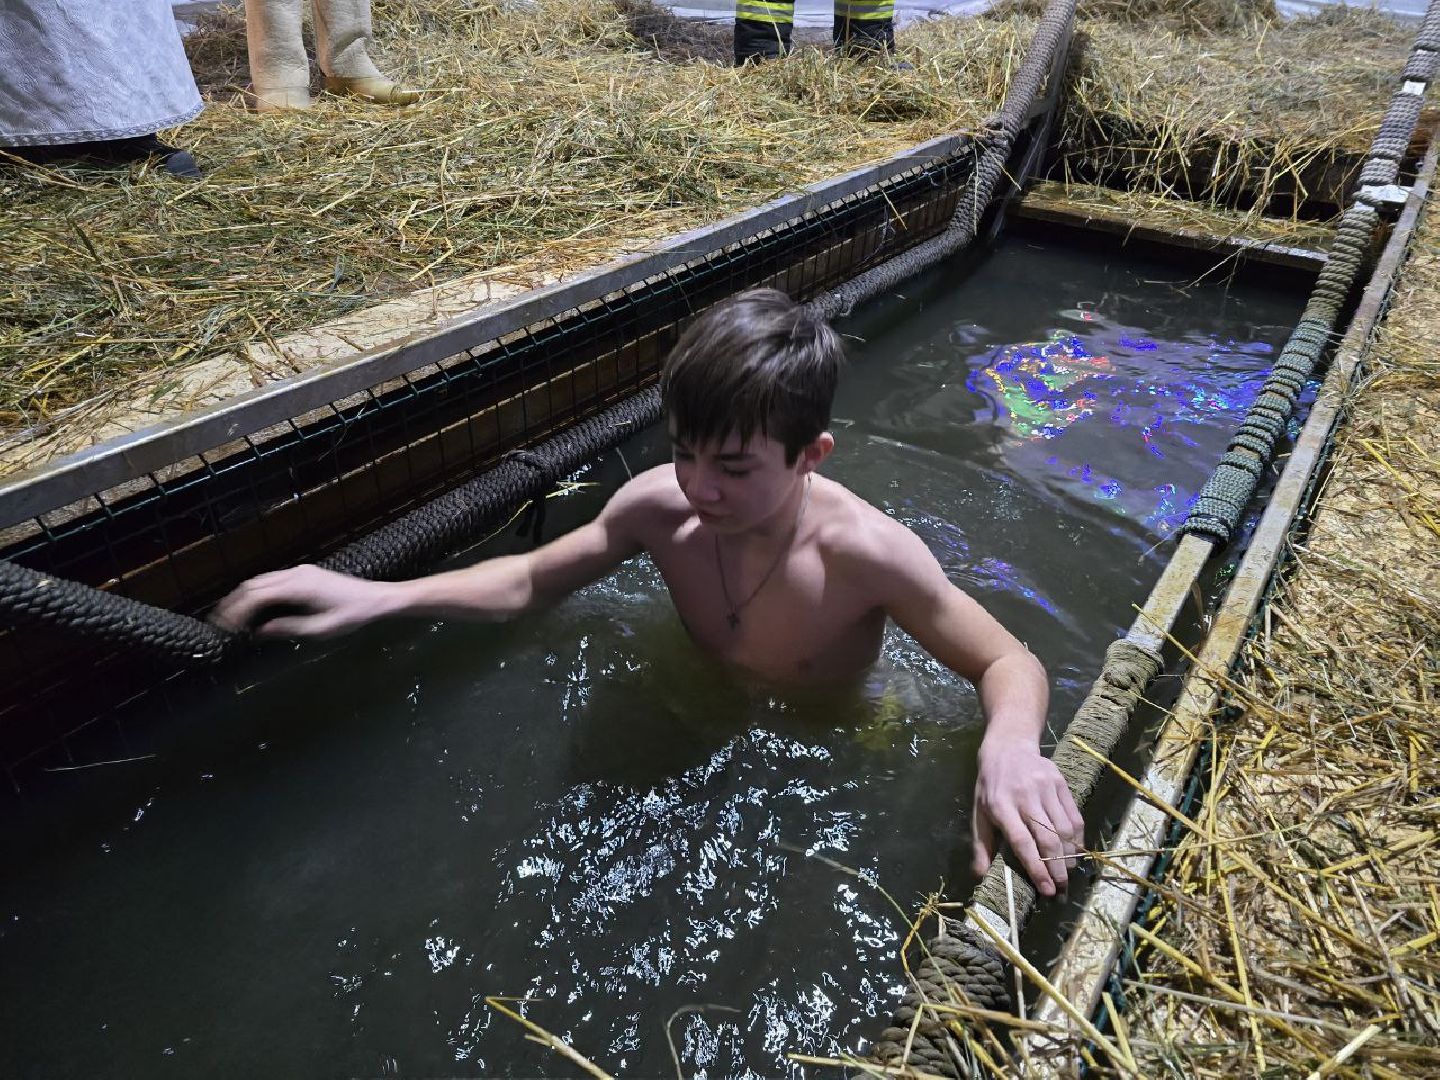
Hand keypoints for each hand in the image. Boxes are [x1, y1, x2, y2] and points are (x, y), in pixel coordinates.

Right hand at [210, 564, 398, 637]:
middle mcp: (296, 574)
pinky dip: (258, 592)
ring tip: (230, 616)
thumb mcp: (321, 629)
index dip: (237, 611)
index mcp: (299, 586)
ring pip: (261, 579)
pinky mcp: (304, 574)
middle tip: (218, 623)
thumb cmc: (353, 616)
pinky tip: (253, 607)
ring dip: (243, 596)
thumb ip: (288, 629)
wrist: (376, 599)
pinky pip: (273, 580)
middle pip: (254, 584)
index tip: (224, 627)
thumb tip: (259, 631)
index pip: (257, 595)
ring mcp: (300, 571)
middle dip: (234, 603)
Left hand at [972, 736, 1083, 897]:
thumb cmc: (990, 785)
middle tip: (1061, 889)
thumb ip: (981, 845)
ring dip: (1069, 856)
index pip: (1022, 842)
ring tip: (1067, 874)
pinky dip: (1077, 838)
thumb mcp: (978, 812)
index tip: (1046, 889)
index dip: (1036, 867)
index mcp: (1001, 806)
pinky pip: (1074, 816)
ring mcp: (1045, 789)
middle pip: (1047, 838)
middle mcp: (1025, 797)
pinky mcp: (1060, 783)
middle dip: (1056, 868)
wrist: (1008, 747)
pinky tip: (1075, 852)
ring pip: (1064, 829)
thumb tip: (980, 876)